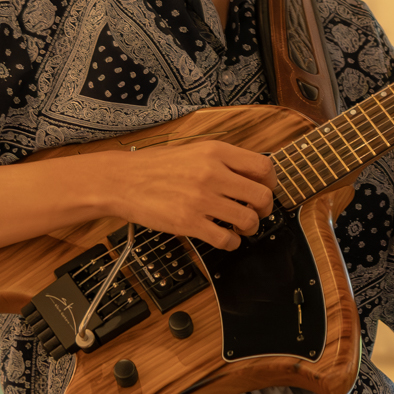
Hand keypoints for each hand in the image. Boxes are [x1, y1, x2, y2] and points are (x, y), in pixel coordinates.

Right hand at [93, 140, 277, 251]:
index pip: (263, 167)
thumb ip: (223, 160)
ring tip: (241, 227)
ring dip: (250, 228)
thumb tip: (251, 175)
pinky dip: (232, 243)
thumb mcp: (194, 150)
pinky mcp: (189, 223)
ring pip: (248, 220)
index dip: (271, 183)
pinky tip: (225, 238)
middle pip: (261, 196)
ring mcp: (201, 199)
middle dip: (265, 209)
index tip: (266, 190)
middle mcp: (212, 174)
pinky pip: (226, 239)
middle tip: (257, 213)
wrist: (122, 180)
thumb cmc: (155, 166)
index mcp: (216, 152)